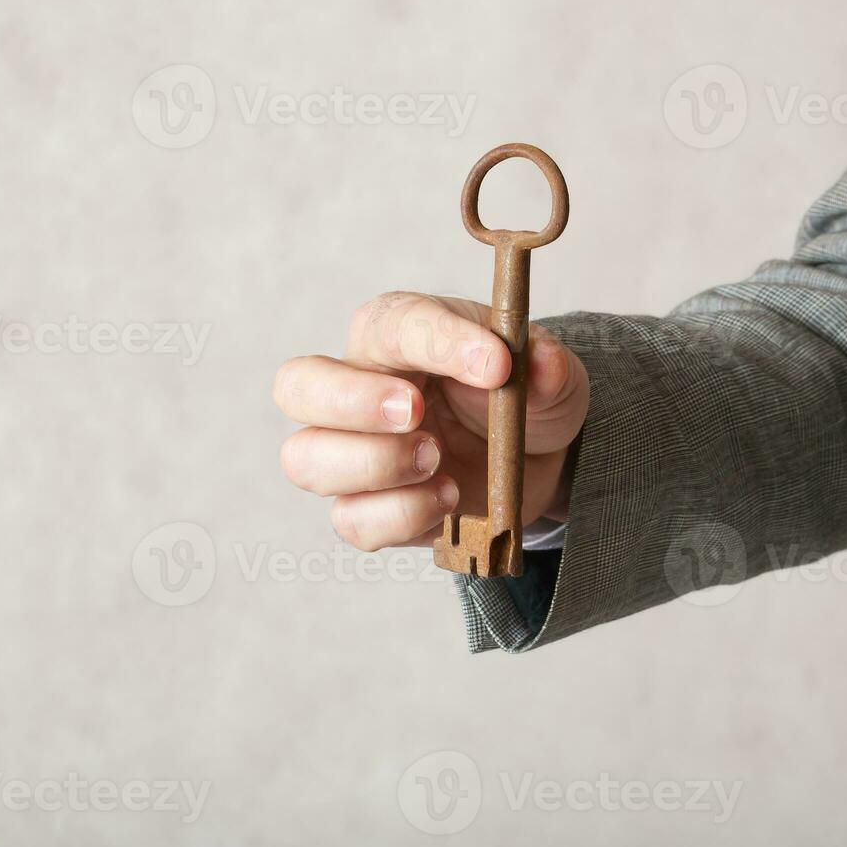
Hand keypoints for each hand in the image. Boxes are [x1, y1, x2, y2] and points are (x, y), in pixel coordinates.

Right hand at [272, 292, 588, 550]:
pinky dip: (399, 515)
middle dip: (351, 401)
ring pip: (306, 459)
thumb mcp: (549, 373)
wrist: (535, 458)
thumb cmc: (521, 396)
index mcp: (394, 333)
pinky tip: (446, 499)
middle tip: (415, 411)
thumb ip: (547, 367)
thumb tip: (541, 364)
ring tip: (435, 460)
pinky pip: (352, 520)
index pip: (393, 325)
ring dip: (373, 464)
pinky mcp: (369, 508)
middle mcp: (357, 388)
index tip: (496, 364)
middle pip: (297, 386)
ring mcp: (353, 452)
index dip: (440, 342)